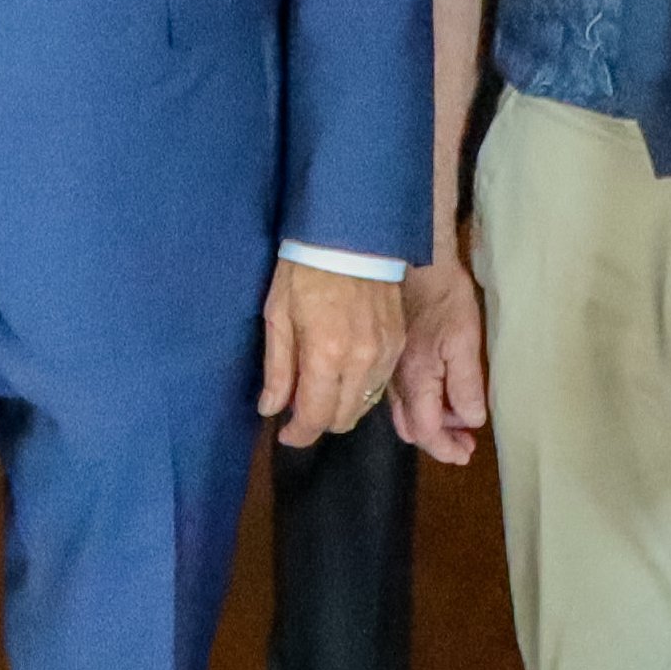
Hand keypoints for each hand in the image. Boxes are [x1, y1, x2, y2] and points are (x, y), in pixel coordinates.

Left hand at [259, 259, 403, 447]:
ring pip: (365, 405)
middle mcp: (360, 361)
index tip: (285, 433)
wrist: (350, 235)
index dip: (298, 434)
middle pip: (343, 418)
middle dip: (319, 422)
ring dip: (341, 407)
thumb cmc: (305, 270)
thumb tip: (272, 409)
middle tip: (300, 408)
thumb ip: (278, 370)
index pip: (316, 417)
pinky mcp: (398, 342)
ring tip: (321, 390)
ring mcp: (385, 352)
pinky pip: (380, 383)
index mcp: (326, 354)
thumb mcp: (278, 316)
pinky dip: (361, 389)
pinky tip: (344, 374)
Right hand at [390, 258, 489, 463]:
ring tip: (457, 421)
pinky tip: (438, 396)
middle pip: (411, 429)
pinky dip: (420, 407)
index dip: (445, 448)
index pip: (426, 431)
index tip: (465, 454)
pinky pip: (400, 397)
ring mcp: (389, 371)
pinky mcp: (389, 358)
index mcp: (415, 380)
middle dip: (438, 440)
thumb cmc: (445, 297)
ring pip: (404, 414)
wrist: (417, 262)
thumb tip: (470, 420)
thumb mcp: (465, 340)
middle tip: (465, 441)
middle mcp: (395, 382)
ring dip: (430, 425)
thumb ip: (466, 385)